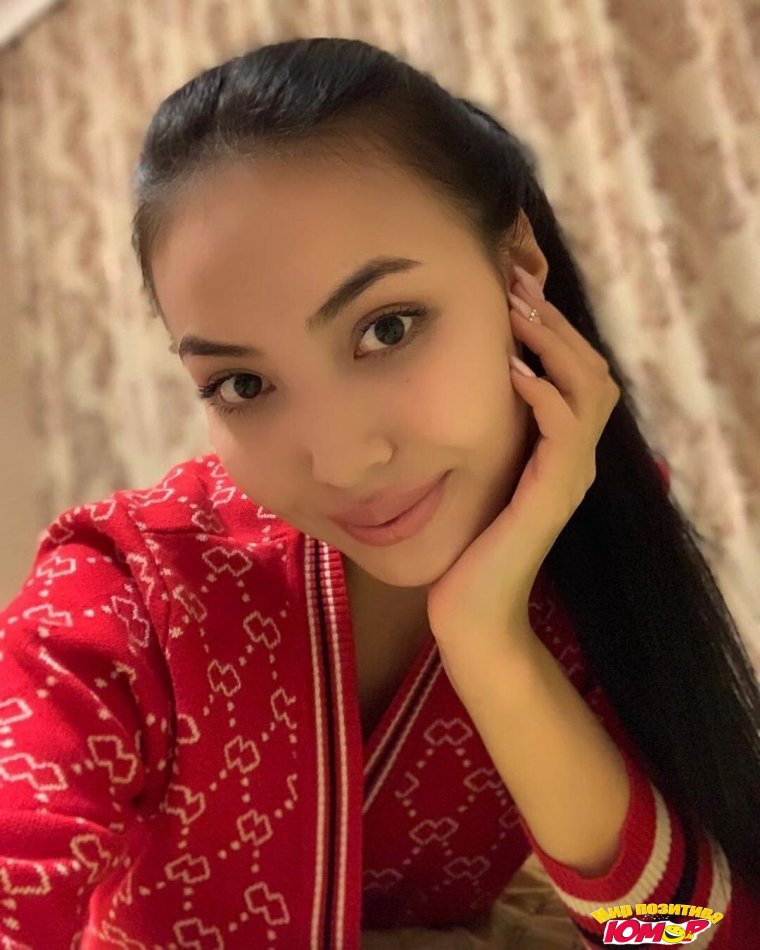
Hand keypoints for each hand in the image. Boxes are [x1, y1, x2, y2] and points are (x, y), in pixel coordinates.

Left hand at [426, 267, 620, 664]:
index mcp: (561, 450)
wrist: (472, 609)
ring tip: (516, 314)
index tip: (515, 291)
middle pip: (593, 370)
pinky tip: (513, 373)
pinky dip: (544, 394)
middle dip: (556, 323)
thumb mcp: (479, 474)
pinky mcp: (553, 495)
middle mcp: (576, 458)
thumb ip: (488, 434)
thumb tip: (461, 384)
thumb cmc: (469, 542)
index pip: (578, 373)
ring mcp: (570, 476)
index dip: (554, 329)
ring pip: (589, 390)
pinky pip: (564, 430)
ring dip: (553, 345)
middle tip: (516, 286)